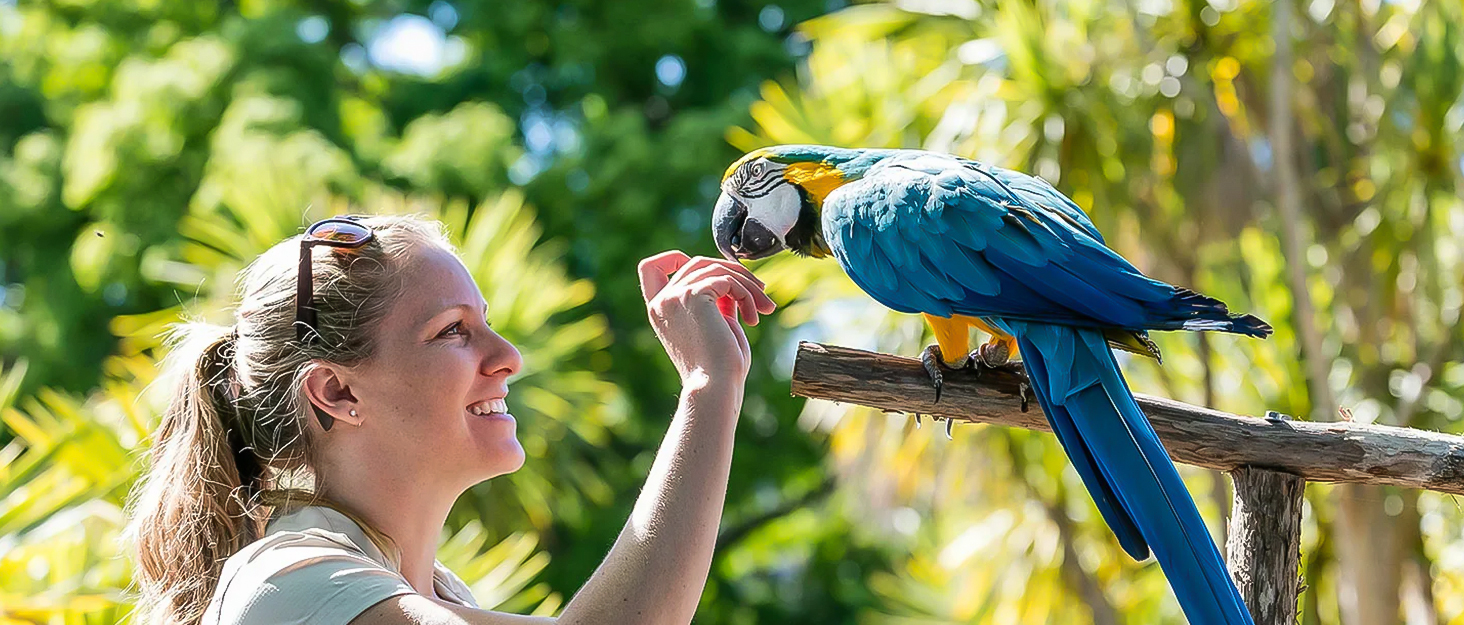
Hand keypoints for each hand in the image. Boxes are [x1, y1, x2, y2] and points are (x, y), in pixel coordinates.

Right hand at [638, 251, 775, 383]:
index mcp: (660, 310)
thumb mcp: (715, 323)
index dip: (675, 258)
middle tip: (760, 292)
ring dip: (747, 285)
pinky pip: (727, 279)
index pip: (650, 267)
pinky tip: (754, 318)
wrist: (717, 386)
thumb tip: (732, 276)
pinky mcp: (693, 295)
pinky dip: (747, 294)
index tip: (710, 274)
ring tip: (764, 308)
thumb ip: (716, 298)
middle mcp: (662, 302)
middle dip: (733, 273)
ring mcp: (674, 298)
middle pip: (697, 262)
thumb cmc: (720, 364)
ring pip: (716, 267)